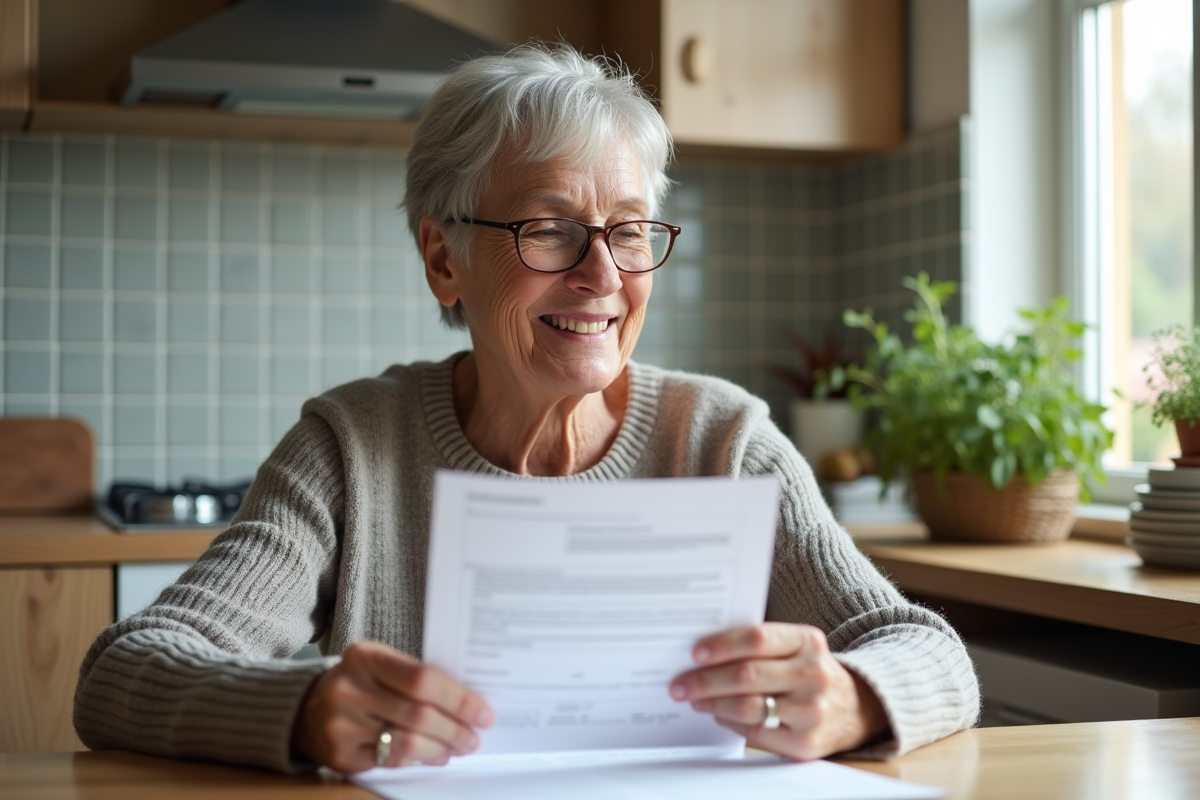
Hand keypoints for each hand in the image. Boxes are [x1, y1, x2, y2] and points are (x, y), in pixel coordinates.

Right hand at [292, 640, 493, 772]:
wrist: (306, 707)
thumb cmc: (359, 682)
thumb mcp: (381, 664)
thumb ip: (417, 676)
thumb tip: (467, 701)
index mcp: (365, 657)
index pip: (423, 678)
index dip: (458, 699)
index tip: (482, 711)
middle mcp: (350, 689)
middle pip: (419, 714)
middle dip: (455, 728)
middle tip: (475, 735)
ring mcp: (342, 725)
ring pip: (407, 744)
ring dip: (441, 748)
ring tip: (459, 747)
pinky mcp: (341, 756)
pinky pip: (391, 762)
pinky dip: (419, 760)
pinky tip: (434, 756)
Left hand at [669, 623, 888, 759]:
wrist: (859, 707)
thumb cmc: (811, 671)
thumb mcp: (797, 647)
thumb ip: (760, 646)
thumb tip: (703, 654)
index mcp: (808, 641)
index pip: (758, 639)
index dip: (722, 645)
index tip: (694, 652)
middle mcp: (813, 674)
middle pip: (747, 675)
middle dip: (705, 681)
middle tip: (679, 684)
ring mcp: (812, 711)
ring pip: (748, 707)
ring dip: (712, 703)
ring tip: (694, 699)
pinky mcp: (807, 743)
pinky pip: (757, 733)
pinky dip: (730, 722)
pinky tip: (718, 714)